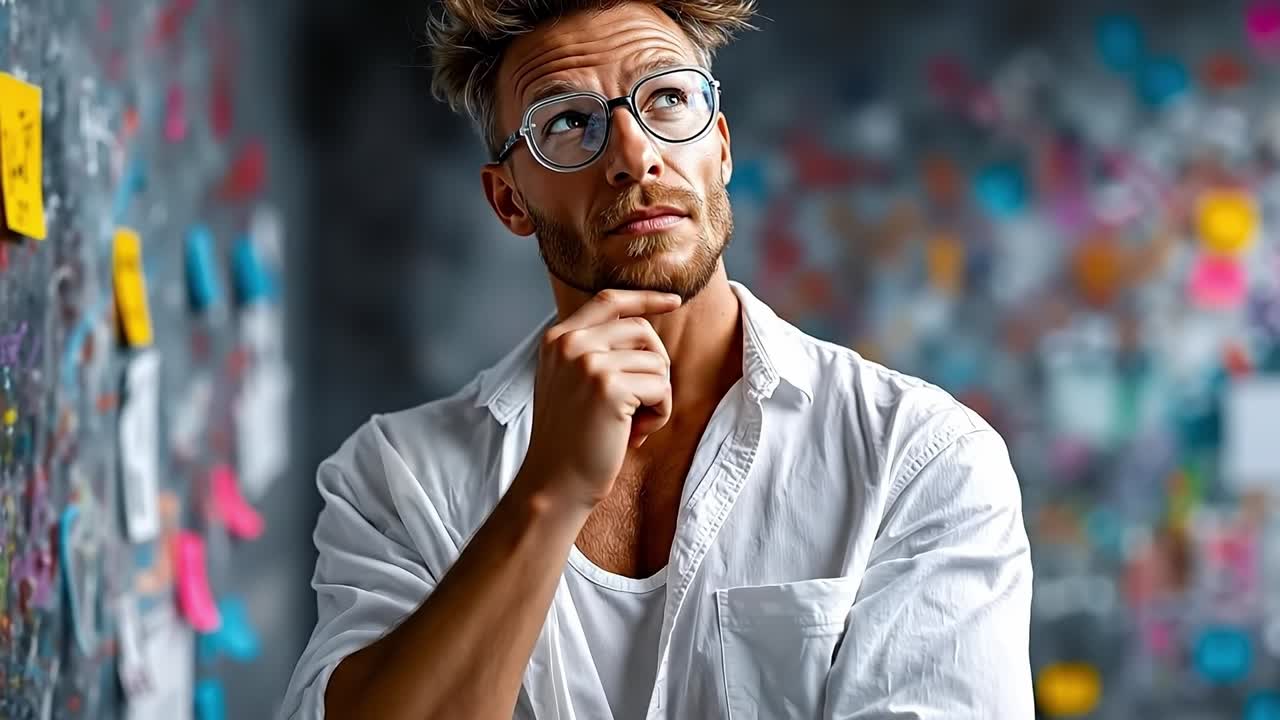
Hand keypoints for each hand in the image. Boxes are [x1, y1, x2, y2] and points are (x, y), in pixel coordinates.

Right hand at [517, 289, 680, 510]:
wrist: (554, 484)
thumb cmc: (570, 440)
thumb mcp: (569, 382)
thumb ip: (594, 351)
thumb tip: (644, 329)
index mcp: (557, 338)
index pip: (610, 299)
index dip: (646, 298)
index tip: (674, 301)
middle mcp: (570, 343)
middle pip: (642, 330)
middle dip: (655, 366)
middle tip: (641, 403)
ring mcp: (588, 362)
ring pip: (657, 361)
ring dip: (657, 397)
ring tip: (632, 424)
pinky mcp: (609, 387)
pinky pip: (662, 387)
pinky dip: (660, 414)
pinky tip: (635, 433)